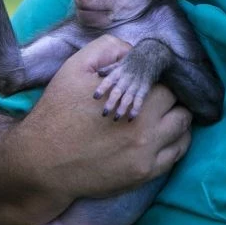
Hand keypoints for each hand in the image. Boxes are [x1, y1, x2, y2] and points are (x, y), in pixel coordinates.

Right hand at [14, 34, 192, 200]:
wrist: (42, 161)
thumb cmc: (58, 111)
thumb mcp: (76, 67)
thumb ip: (109, 49)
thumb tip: (134, 52)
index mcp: (134, 100)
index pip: (167, 82)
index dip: (159, 78)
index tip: (151, 79)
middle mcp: (146, 130)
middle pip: (181, 108)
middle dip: (171, 99)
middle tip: (158, 96)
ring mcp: (146, 156)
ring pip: (184, 132)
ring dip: (179, 120)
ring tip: (166, 114)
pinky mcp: (142, 175)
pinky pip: (175, 156)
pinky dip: (176, 143)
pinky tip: (165, 135)